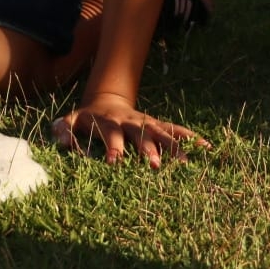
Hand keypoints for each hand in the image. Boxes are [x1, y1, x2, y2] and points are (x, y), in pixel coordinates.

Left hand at [52, 91, 208, 167]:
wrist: (104, 102)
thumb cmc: (86, 119)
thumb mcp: (70, 121)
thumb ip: (64, 130)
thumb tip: (64, 143)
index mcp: (107, 122)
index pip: (110, 134)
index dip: (113, 147)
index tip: (115, 163)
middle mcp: (128, 121)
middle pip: (139, 133)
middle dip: (146, 149)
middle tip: (154, 166)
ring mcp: (144, 122)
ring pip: (159, 132)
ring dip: (171, 146)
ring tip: (184, 162)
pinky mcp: (155, 124)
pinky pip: (173, 129)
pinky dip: (188, 137)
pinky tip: (205, 146)